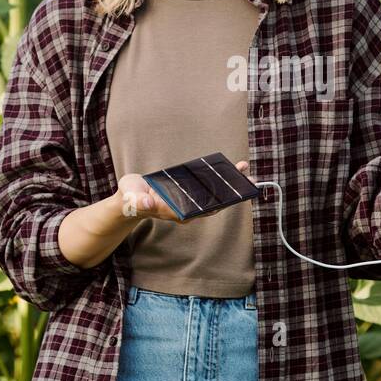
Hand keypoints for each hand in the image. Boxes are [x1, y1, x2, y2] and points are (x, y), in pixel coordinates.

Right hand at [116, 162, 251, 223]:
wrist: (132, 197)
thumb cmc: (131, 197)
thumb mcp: (131, 197)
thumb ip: (139, 201)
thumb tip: (150, 203)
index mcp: (173, 212)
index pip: (198, 210)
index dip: (214, 204)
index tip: (230, 197)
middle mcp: (185, 210)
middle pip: (212, 203)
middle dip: (231, 193)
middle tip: (249, 180)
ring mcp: (189, 203)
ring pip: (214, 195)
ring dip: (230, 184)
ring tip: (244, 169)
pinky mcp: (190, 194)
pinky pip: (209, 188)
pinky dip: (221, 179)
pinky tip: (232, 169)